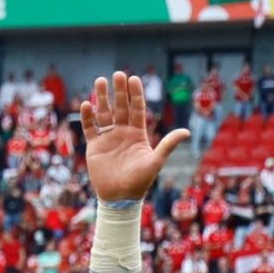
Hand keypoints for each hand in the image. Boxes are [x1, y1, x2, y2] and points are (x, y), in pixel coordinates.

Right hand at [79, 70, 187, 203]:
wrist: (119, 198)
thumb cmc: (139, 182)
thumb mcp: (155, 162)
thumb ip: (168, 145)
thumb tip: (186, 132)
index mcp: (138, 134)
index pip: (136, 109)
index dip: (135, 94)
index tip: (133, 79)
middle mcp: (122, 133)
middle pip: (120, 107)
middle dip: (119, 91)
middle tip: (117, 74)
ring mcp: (108, 139)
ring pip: (104, 114)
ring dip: (102, 98)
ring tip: (100, 81)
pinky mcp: (94, 147)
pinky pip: (90, 129)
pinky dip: (87, 117)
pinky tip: (87, 104)